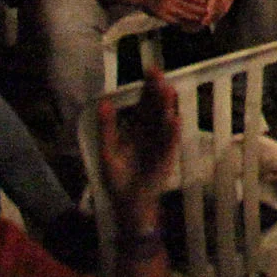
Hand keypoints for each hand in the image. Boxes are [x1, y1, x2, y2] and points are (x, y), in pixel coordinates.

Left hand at [97, 67, 179, 227]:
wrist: (129, 207)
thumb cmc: (119, 180)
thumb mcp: (108, 152)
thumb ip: (107, 128)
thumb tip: (103, 101)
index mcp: (137, 130)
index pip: (145, 103)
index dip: (147, 87)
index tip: (150, 69)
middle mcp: (152, 134)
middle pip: (157, 108)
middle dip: (158, 91)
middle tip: (158, 73)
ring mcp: (161, 145)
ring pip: (165, 122)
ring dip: (167, 107)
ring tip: (167, 90)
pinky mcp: (166, 159)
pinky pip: (170, 144)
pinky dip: (172, 132)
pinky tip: (173, 119)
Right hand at [154, 0, 213, 29]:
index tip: (207, 2)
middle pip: (187, 6)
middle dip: (198, 10)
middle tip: (207, 12)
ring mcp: (165, 7)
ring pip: (182, 14)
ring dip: (193, 18)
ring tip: (201, 19)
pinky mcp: (161, 15)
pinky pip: (175, 20)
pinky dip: (183, 22)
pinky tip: (189, 24)